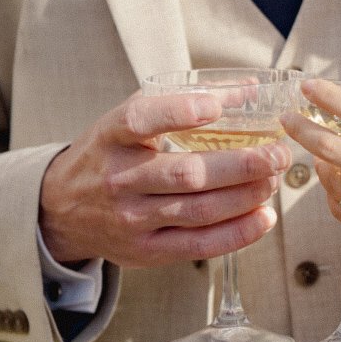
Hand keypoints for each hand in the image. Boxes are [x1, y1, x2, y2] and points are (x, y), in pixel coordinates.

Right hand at [39, 91, 290, 267]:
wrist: (63, 209)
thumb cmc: (110, 154)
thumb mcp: (129, 118)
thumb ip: (183, 100)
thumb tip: (247, 89)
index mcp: (112, 136)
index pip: (140, 120)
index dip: (179, 112)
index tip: (215, 106)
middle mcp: (120, 179)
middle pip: (185, 174)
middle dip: (241, 164)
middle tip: (278, 153)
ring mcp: (131, 219)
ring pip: (198, 211)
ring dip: (246, 196)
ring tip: (275, 180)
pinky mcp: (145, 251)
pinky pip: (198, 245)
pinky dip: (237, 233)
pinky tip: (264, 217)